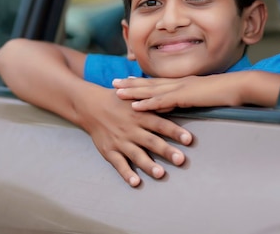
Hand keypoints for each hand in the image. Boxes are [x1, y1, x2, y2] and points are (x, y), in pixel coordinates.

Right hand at [76, 88, 192, 186]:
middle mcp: (131, 129)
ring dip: (149, 165)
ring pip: (136, 155)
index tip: (189, 139)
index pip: (161, 124)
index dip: (175, 131)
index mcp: (140, 115)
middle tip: (181, 160)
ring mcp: (120, 141)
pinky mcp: (110, 151)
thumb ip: (153, 102)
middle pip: (151, 141)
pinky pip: (119, 164)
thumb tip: (175, 102)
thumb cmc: (118, 100)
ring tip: (160, 174)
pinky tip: (135, 183)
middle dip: (166, 151)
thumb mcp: (135, 96)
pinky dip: (126, 174)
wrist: (90, 105)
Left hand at [113, 75, 236, 111]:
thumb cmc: (226, 92)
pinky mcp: (185, 96)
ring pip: (151, 89)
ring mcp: (180, 87)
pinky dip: (147, 103)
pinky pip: (162, 100)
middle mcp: (178, 82)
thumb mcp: (204, 95)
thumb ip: (190, 97)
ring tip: (116, 93)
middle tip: (113, 83)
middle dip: (130, 83)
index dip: (141, 81)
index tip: (126, 80)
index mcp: (183, 82)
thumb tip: (179, 102)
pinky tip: (135, 106)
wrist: (239, 87)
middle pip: (149, 82)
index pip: (157, 81)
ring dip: (133, 91)